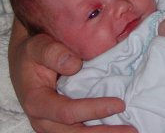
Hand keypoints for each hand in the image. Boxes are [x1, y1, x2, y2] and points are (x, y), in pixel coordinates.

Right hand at [9, 31, 134, 131]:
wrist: (27, 59)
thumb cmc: (33, 53)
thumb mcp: (37, 46)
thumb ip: (52, 53)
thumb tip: (74, 65)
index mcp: (36, 102)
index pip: (67, 112)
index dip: (94, 110)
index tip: (119, 104)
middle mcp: (43, 119)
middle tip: (131, 130)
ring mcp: (52, 124)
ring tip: (129, 131)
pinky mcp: (61, 123)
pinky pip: (79, 131)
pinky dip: (98, 130)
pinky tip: (118, 126)